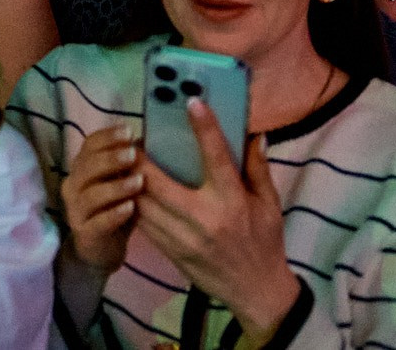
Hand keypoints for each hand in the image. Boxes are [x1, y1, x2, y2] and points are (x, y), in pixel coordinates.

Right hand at [62, 121, 144, 271]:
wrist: (99, 250)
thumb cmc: (113, 209)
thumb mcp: (120, 183)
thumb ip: (127, 165)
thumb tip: (147, 139)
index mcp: (81, 169)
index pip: (88, 146)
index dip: (106, 137)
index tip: (129, 131)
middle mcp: (73, 186)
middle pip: (86, 167)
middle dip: (110, 159)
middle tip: (133, 155)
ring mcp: (75, 211)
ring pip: (91, 195)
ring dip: (115, 186)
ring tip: (138, 182)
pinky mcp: (85, 233)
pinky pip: (98, 222)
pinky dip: (114, 214)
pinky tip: (131, 208)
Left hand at [136, 112, 299, 336]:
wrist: (257, 293)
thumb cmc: (265, 242)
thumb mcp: (270, 205)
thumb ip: (259, 169)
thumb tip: (254, 134)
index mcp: (233, 202)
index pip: (218, 158)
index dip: (205, 129)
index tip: (192, 102)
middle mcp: (206, 219)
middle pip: (160, 182)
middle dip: (140, 158)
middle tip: (134, 140)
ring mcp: (185, 238)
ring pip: (144, 203)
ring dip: (131, 181)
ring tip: (125, 162)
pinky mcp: (172, 252)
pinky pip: (144, 224)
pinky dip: (134, 205)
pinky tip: (130, 190)